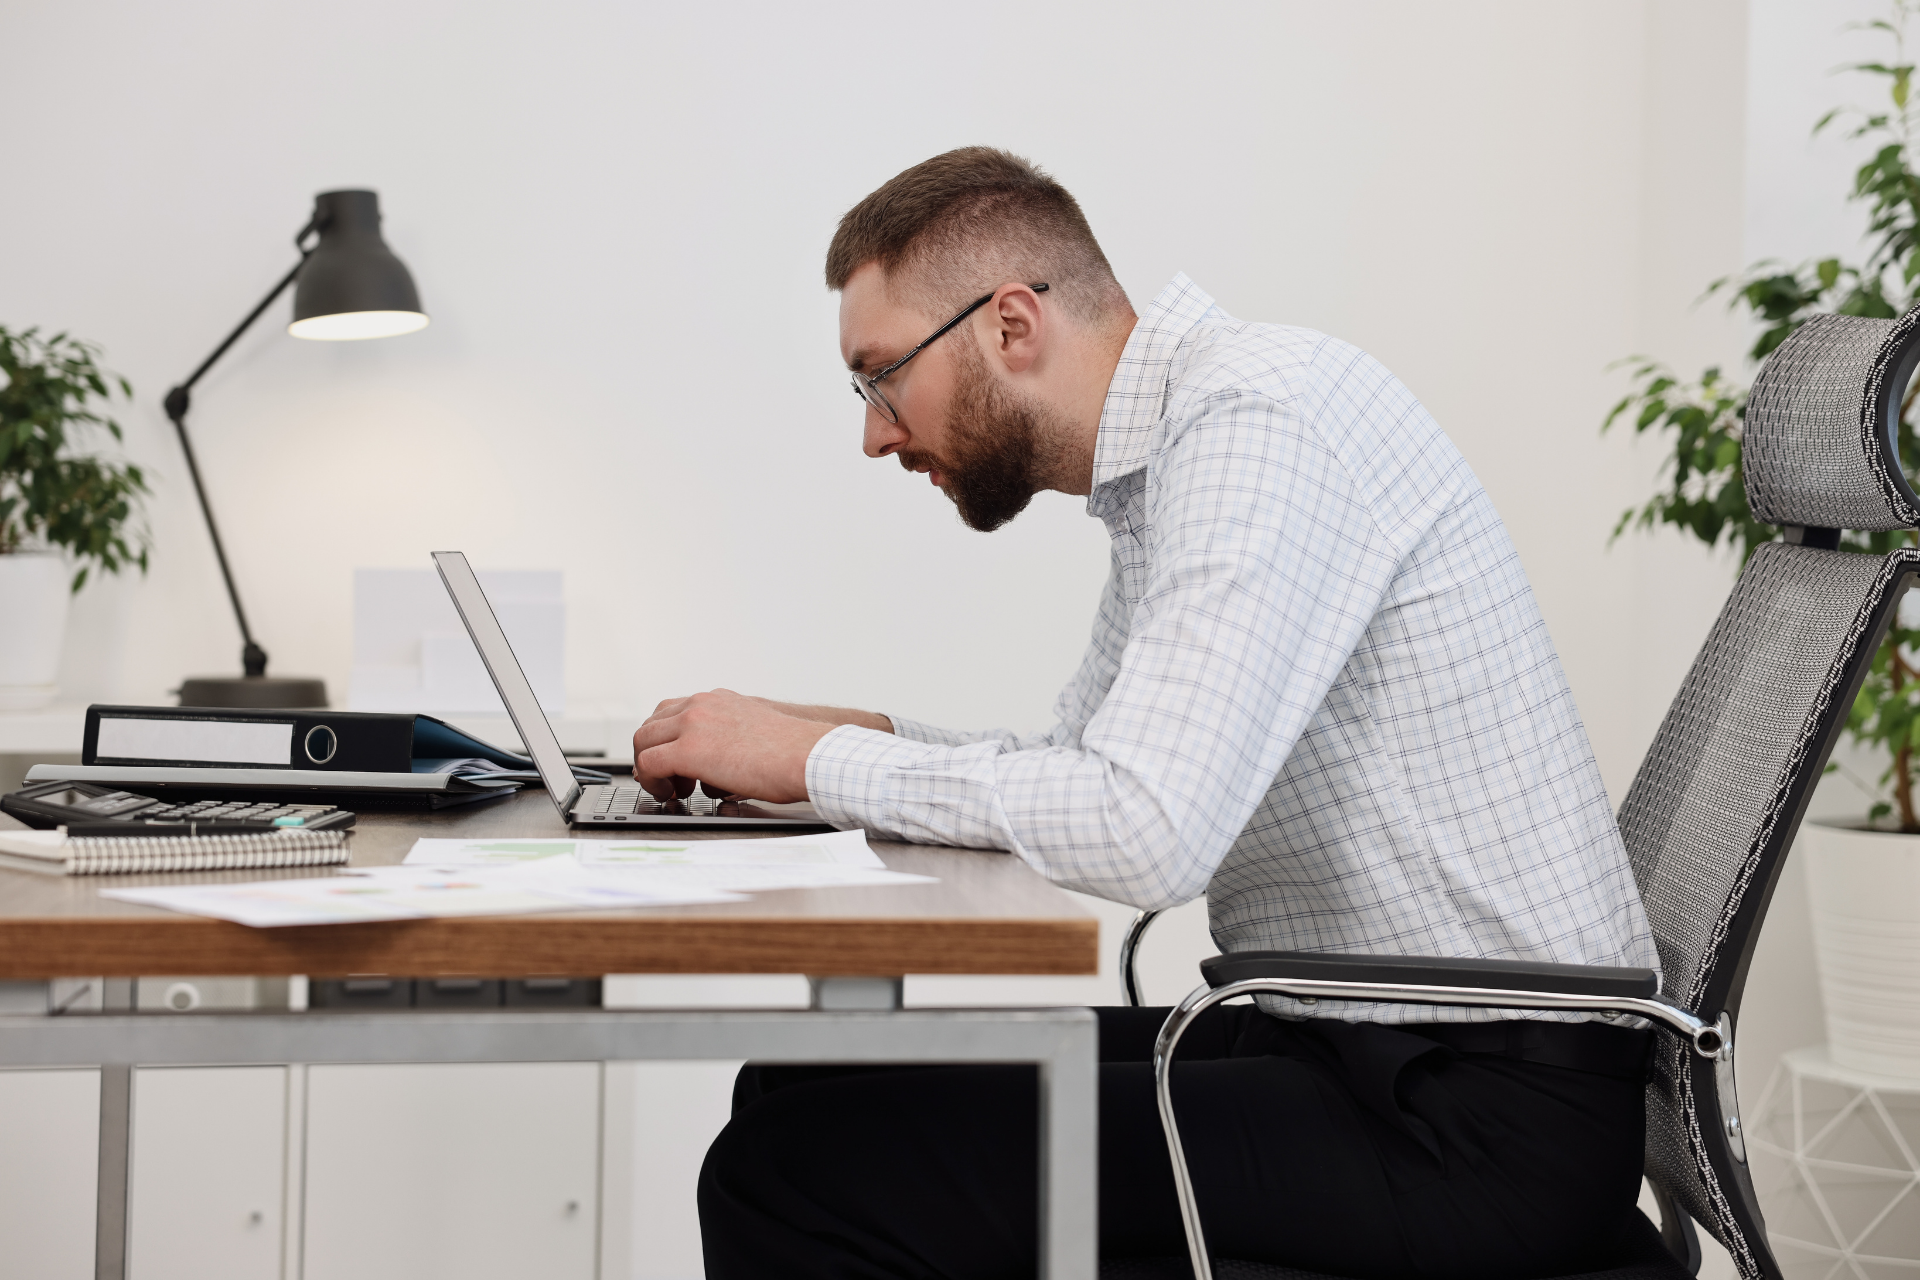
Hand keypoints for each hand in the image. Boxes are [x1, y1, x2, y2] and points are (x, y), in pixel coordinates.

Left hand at [632, 689, 836, 803]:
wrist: (809, 755)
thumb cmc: (795, 752)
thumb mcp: (758, 730)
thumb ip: (733, 737)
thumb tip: (721, 763)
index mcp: (719, 700)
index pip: (673, 711)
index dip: (666, 740)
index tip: (671, 761)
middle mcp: (702, 705)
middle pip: (653, 724)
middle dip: (653, 752)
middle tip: (668, 779)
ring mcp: (692, 724)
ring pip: (644, 741)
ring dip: (651, 768)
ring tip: (670, 789)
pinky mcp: (688, 750)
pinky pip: (649, 764)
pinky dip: (652, 782)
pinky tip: (670, 794)